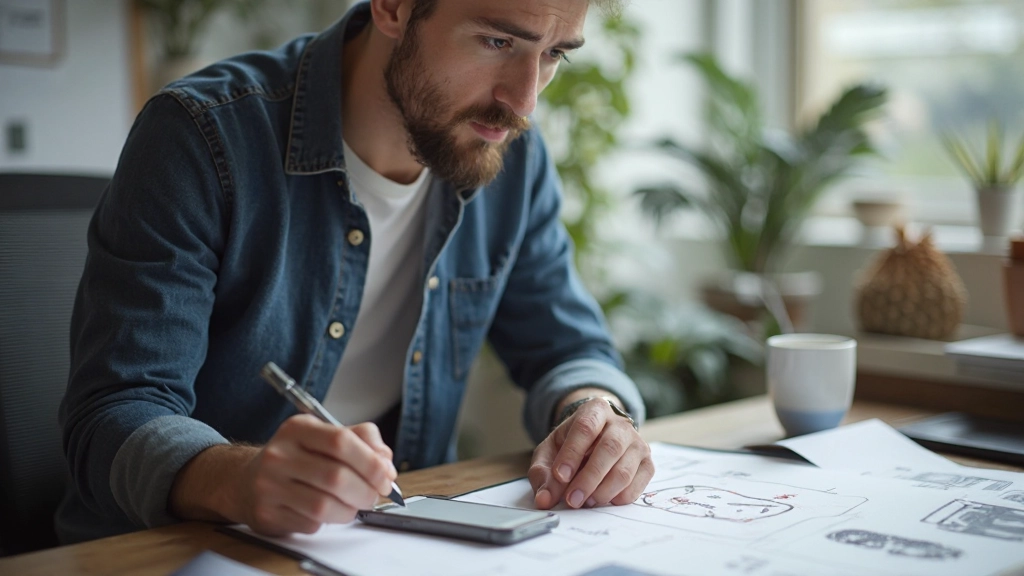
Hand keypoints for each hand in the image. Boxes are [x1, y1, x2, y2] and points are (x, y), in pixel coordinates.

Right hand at [238, 415, 397, 535]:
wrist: (247, 480)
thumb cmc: (296, 458)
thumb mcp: (324, 436)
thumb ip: (361, 440)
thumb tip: (385, 460)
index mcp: (298, 428)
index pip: (341, 441)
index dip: (371, 462)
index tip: (385, 475)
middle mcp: (279, 454)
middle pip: (336, 476)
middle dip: (366, 490)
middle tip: (374, 495)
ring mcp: (269, 485)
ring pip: (324, 505)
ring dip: (350, 510)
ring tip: (354, 505)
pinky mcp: (267, 513)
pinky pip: (311, 523)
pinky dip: (328, 521)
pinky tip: (327, 511)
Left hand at [529, 398, 653, 509]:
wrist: (597, 440)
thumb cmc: (571, 445)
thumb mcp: (550, 451)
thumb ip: (542, 473)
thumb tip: (543, 499)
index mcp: (595, 410)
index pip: (585, 428)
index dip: (572, 454)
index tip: (560, 476)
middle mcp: (621, 424)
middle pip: (610, 449)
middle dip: (589, 478)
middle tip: (572, 500)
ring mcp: (638, 444)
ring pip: (624, 470)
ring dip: (602, 492)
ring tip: (585, 502)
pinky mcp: (647, 464)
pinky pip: (637, 485)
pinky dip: (618, 498)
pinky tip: (603, 500)